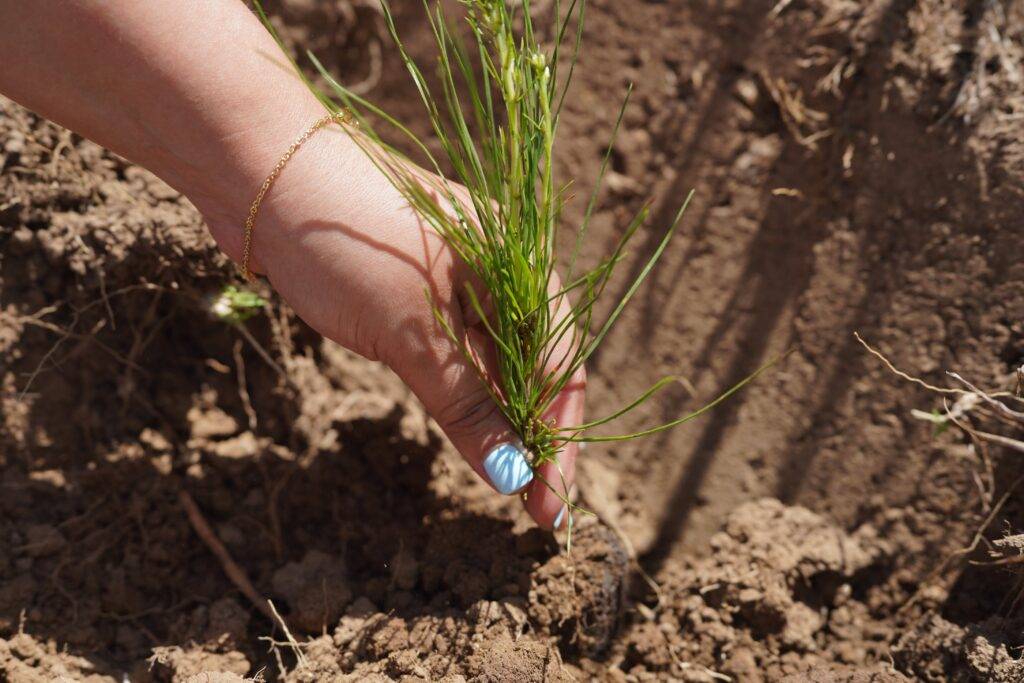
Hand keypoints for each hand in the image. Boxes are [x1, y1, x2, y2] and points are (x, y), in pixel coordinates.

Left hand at [203, 124, 583, 529]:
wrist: (260, 174)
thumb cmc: (347, 245)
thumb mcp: (413, 334)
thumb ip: (468, 406)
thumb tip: (512, 476)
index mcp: (518, 268)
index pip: (562, 367)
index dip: (559, 441)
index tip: (548, 507)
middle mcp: (498, 274)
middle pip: (535, 368)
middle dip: (534, 437)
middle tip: (529, 505)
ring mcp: (455, 281)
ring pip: (493, 364)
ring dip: (498, 420)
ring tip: (503, 479)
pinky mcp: (414, 292)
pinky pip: (454, 353)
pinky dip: (462, 395)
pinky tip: (467, 432)